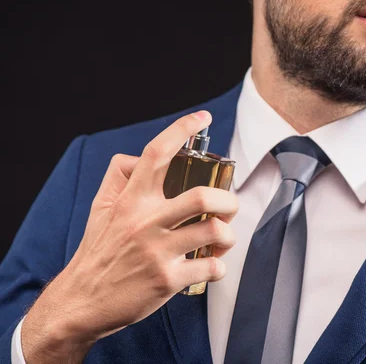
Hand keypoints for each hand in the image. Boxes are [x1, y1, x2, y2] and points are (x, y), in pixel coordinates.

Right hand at [21, 110, 238, 363]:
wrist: (82, 301)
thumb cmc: (98, 253)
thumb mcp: (101, 209)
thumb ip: (118, 178)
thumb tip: (139, 159)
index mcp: (130, 201)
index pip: (156, 154)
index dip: (181, 129)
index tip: (202, 118)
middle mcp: (145, 222)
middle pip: (202, 196)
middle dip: (228, 200)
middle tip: (229, 207)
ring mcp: (158, 252)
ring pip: (214, 231)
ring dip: (229, 236)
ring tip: (222, 239)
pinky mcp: (167, 280)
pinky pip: (211, 267)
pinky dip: (219, 267)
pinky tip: (210, 266)